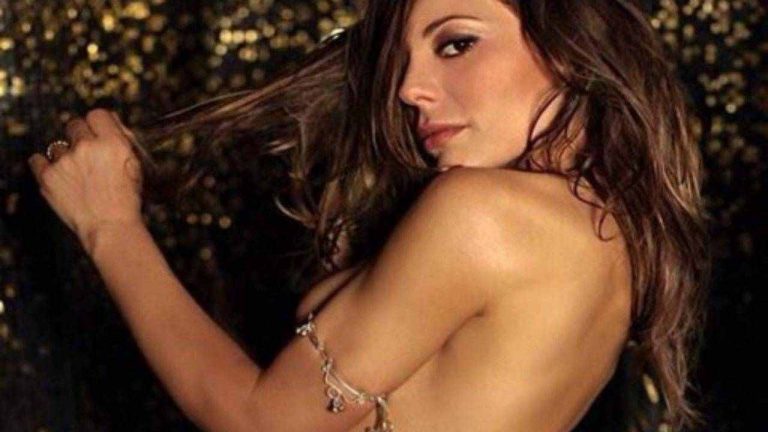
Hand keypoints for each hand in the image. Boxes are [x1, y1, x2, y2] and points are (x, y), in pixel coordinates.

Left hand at [27, 108, 144, 252]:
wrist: (111, 228)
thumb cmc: (127, 200)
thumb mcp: (136, 167)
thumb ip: (121, 143)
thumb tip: (110, 125)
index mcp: (114, 143)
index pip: (98, 115)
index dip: (96, 124)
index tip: (96, 132)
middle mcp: (88, 147)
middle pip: (74, 124)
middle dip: (79, 137)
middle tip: (85, 154)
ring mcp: (66, 161)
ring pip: (57, 146)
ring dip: (65, 156)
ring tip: (75, 175)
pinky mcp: (48, 176)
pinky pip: (37, 160)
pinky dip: (43, 165)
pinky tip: (54, 173)